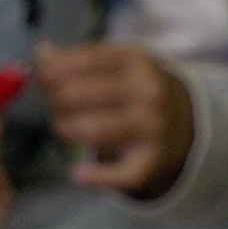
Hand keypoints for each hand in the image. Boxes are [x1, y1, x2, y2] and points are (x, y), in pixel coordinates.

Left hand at [29, 40, 193, 199]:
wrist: (187, 123)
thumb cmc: (139, 89)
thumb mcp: (118, 66)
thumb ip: (80, 60)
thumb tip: (41, 52)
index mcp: (137, 62)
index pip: (87, 60)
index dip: (54, 69)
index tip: (40, 77)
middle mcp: (148, 93)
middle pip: (82, 95)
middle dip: (58, 100)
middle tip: (55, 104)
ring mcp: (152, 128)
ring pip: (93, 131)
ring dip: (67, 129)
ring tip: (63, 126)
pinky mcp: (151, 162)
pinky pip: (117, 175)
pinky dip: (93, 177)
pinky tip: (77, 172)